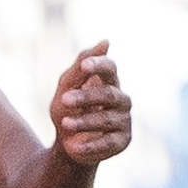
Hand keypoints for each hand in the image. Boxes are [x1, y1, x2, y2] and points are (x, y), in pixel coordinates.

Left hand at [50, 44, 130, 167]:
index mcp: (108, 83)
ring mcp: (123, 121)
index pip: (110, 69)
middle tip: (64, 99)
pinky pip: (107, 143)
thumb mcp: (66, 88)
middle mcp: (121, 100)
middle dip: (86, 97)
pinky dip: (89, 145)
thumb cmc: (68, 110)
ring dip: (83, 121)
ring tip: (64, 124)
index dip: (99, 66)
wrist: (67, 144)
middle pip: (108, 94)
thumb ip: (80, 68)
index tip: (85, 66)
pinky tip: (73, 146)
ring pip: (106, 119)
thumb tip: (105, 42)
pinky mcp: (122, 142)